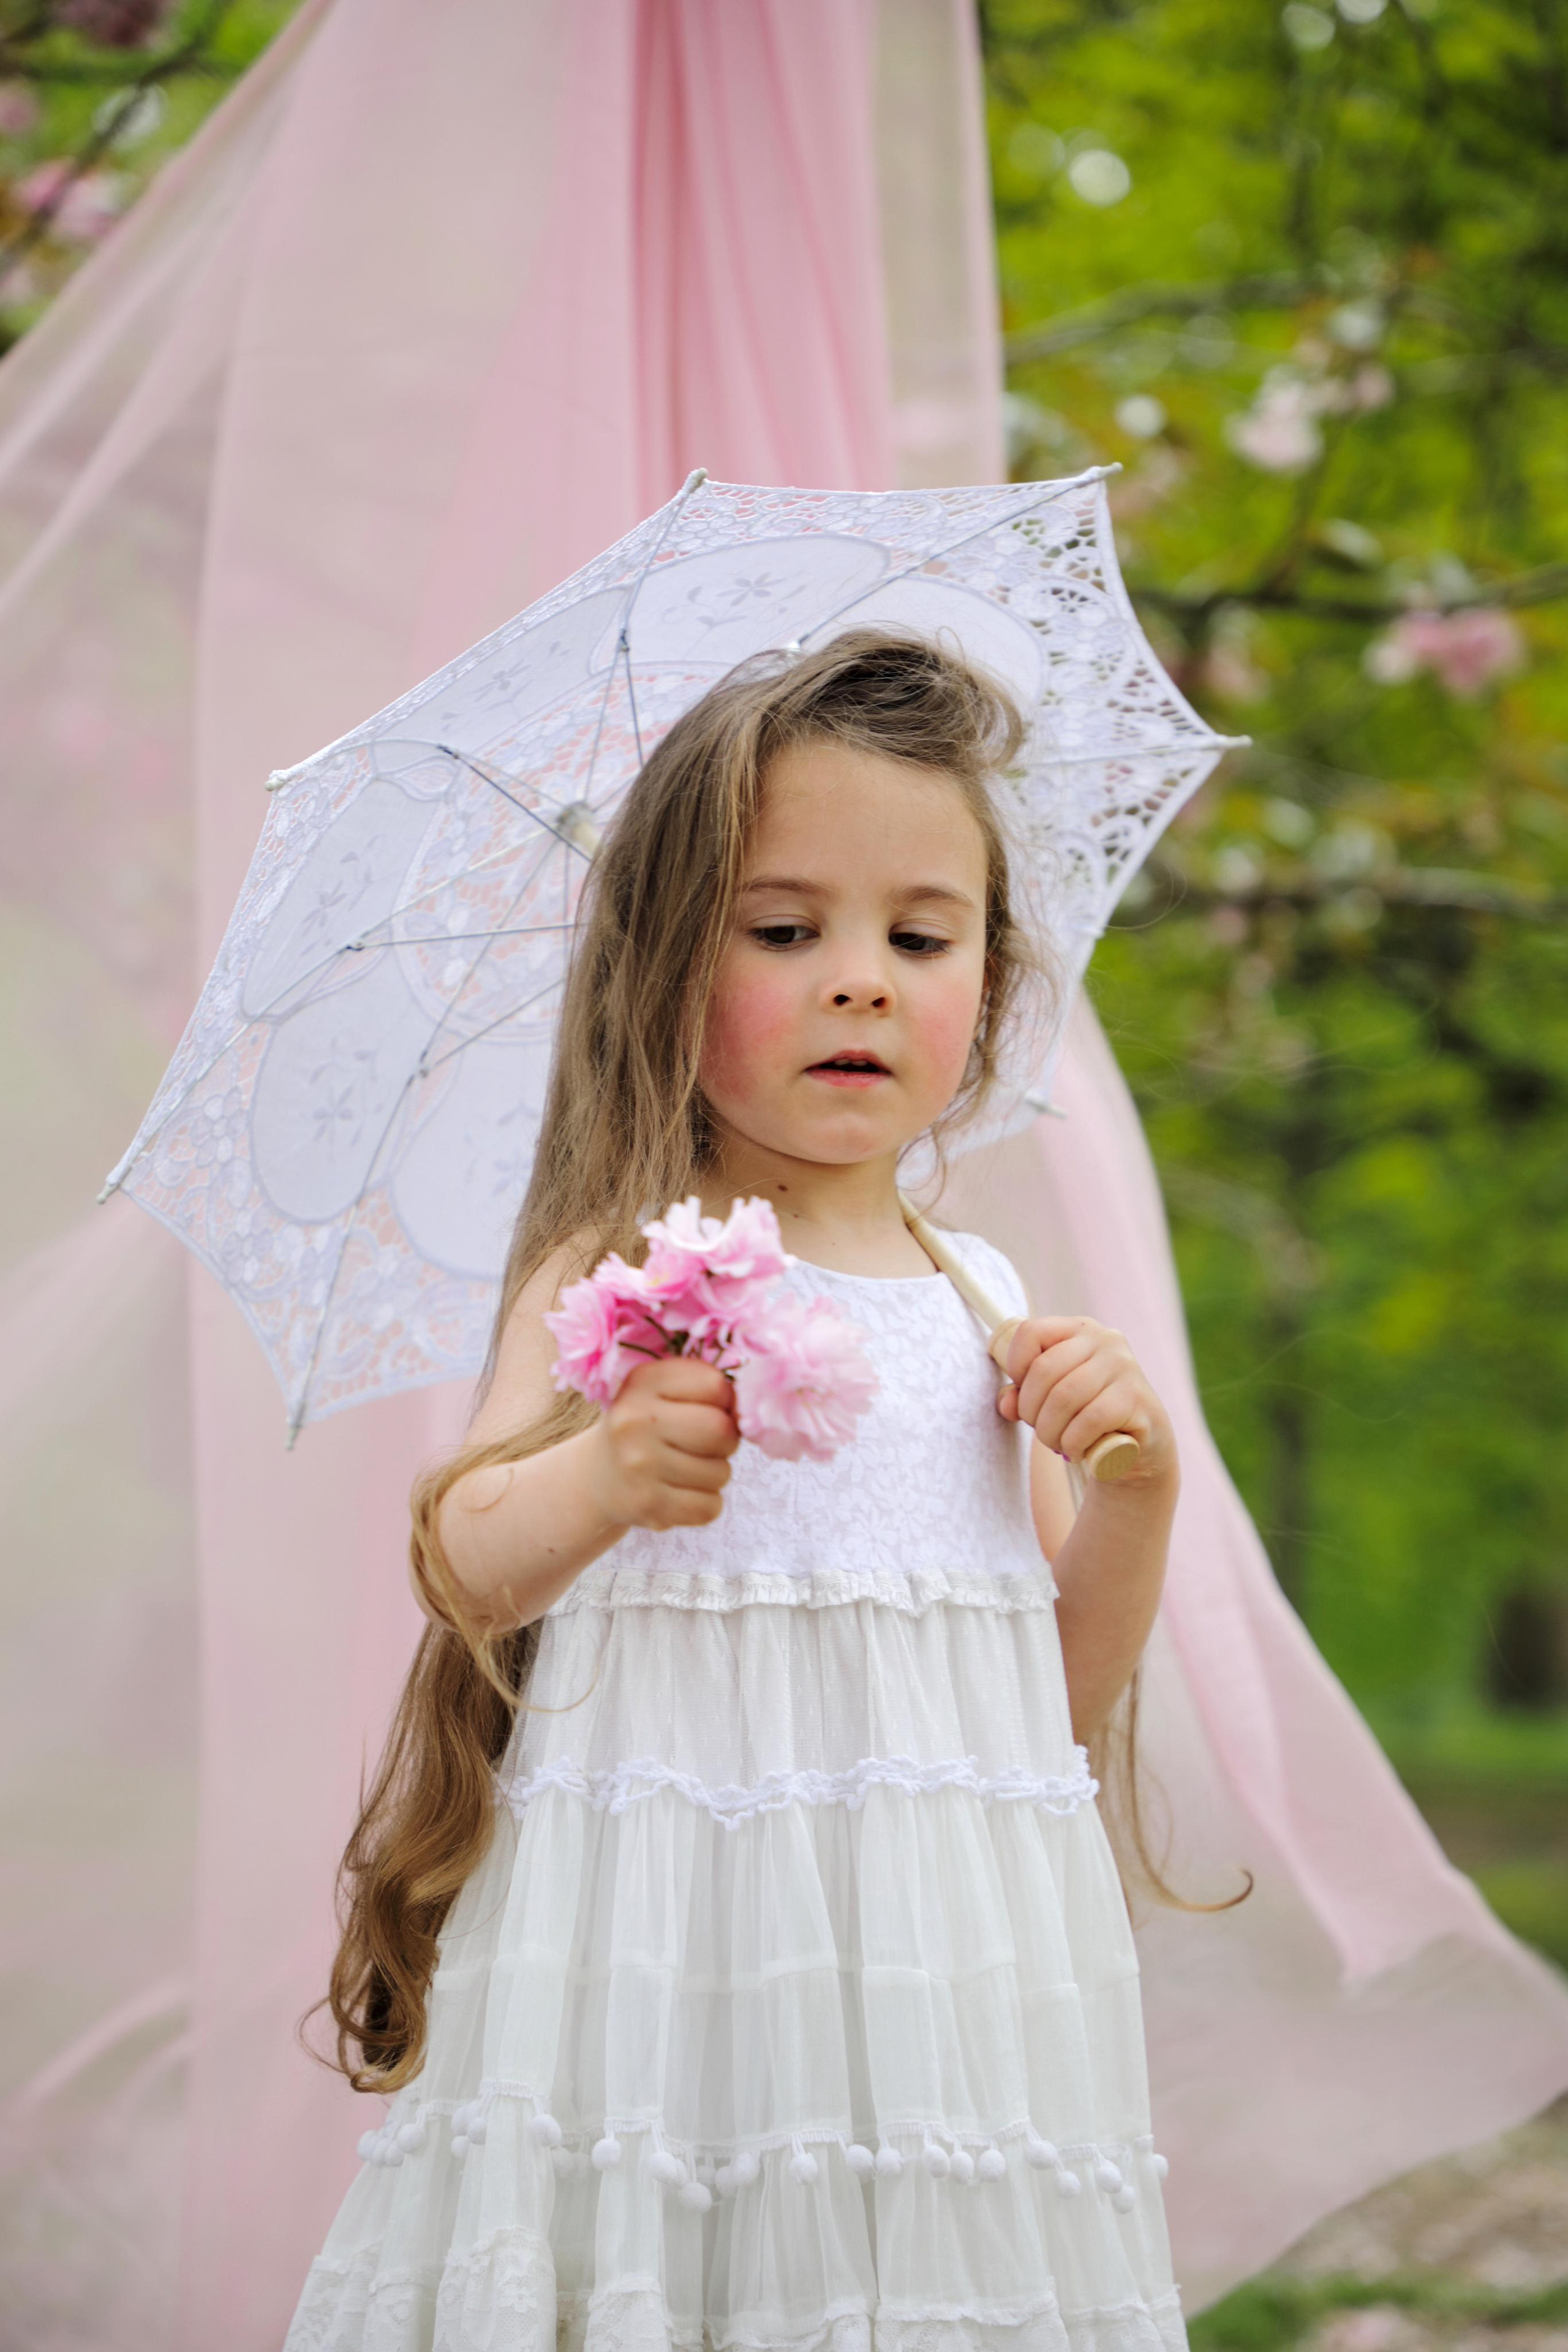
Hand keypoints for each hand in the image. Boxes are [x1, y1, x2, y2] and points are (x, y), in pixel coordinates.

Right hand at [587, 1357, 739, 1532]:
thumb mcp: (663, 1391)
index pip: (716, 1385)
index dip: (725, 1400)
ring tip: (686, 1468)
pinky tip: (681, 1492)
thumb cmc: (647, 1427)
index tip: (710, 1408)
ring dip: (715, 1473)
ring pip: (721, 1472)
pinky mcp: (647, 1505)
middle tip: (706, 1444)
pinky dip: (705, 1502)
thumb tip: (754, 1409)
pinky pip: (710, 1507)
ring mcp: (638, 1466)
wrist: (597, 1477)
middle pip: (722, 1430)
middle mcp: (635, 1421)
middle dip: (726, 1440)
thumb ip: (706, 1388)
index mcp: (643, 1382)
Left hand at [996, 1316, 1176, 1488]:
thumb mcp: (1052, 1399)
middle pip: (1044, 1371)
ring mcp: (1124, 1367)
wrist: (1143, 1443)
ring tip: (1058, 1444)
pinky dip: (1074, 1442)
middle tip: (1041, 1431)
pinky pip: (1090, 1420)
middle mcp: (1105, 1340)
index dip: (1016, 1366)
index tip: (1022, 1394)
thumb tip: (1007, 1404)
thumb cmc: (1088, 1414)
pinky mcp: (1136, 1398)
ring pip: (1064, 1398)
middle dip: (1031, 1411)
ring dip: (1050, 1432)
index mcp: (1079, 1329)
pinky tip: (1076, 1452)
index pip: (1031, 1332)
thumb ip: (1022, 1396)